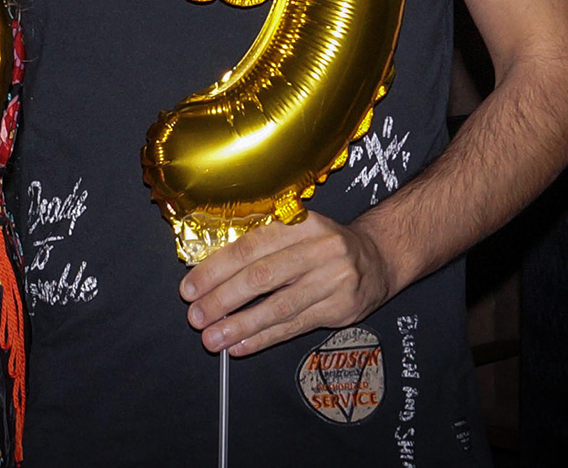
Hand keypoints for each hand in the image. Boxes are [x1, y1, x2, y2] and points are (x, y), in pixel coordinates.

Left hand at [178, 212, 397, 356]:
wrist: (377, 258)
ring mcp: (332, 279)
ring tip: (213, 339)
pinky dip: (264, 338)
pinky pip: (294, 326)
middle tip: (196, 316)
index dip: (216, 269)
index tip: (190, 288)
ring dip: (240, 326)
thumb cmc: (323, 244)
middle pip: (262, 278)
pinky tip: (240, 345)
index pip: (250, 246)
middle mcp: (318, 248)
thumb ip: (260, 245)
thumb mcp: (296, 230)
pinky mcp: (340, 308)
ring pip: (278, 307)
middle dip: (222, 300)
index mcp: (299, 222)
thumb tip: (208, 274)